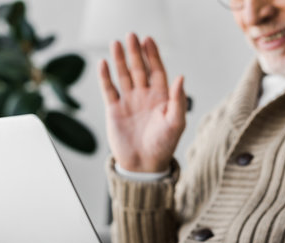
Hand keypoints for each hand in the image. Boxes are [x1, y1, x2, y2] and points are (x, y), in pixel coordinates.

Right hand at [98, 33, 186, 172]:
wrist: (144, 165)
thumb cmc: (164, 145)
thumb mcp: (176, 123)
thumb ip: (179, 100)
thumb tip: (180, 77)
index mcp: (161, 97)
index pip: (157, 70)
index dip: (153, 55)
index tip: (148, 40)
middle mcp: (144, 96)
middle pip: (139, 69)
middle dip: (135, 52)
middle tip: (131, 35)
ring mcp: (128, 101)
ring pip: (123, 75)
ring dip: (120, 60)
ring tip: (116, 43)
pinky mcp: (114, 110)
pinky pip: (109, 89)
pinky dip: (105, 77)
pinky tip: (104, 63)